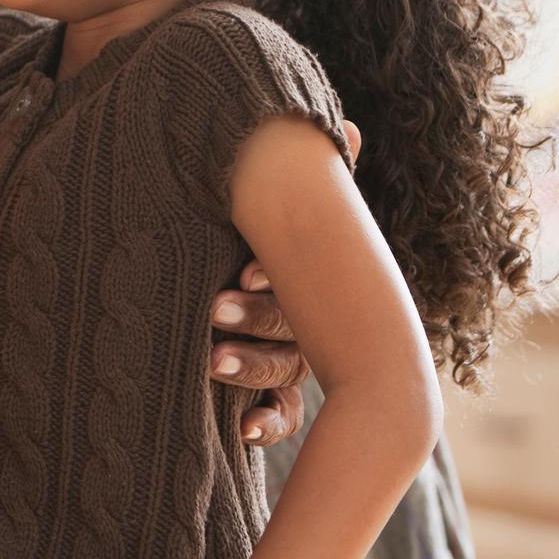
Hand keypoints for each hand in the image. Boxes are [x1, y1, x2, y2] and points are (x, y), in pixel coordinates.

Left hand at [208, 118, 359, 445]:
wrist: (204, 268)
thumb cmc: (243, 228)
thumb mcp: (264, 201)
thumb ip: (303, 173)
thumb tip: (354, 126)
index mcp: (301, 273)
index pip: (296, 276)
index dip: (270, 276)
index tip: (242, 272)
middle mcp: (304, 318)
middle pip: (290, 324)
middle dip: (256, 318)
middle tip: (212, 309)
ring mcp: (288, 356)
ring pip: (283, 369)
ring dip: (252, 367)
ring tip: (211, 361)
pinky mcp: (268, 393)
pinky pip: (281, 415)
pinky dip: (267, 424)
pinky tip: (243, 432)